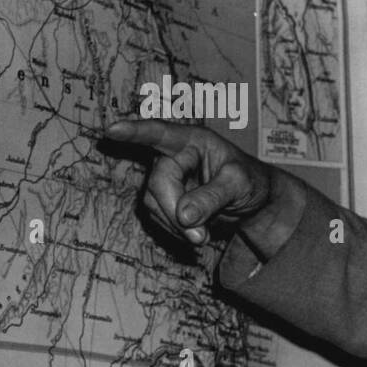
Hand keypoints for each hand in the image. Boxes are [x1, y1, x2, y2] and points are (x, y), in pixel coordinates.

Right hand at [101, 120, 300, 254]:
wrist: (252, 200)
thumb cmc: (249, 180)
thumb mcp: (240, 184)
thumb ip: (213, 196)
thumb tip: (184, 215)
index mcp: (193, 140)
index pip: (161, 133)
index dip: (136, 131)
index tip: (114, 130)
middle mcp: (174, 155)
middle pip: (158, 181)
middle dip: (175, 211)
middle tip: (200, 236)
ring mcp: (166, 177)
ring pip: (153, 203)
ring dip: (176, 225)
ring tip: (203, 236)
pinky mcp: (163, 199)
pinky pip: (158, 217)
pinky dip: (176, 230)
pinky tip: (196, 233)